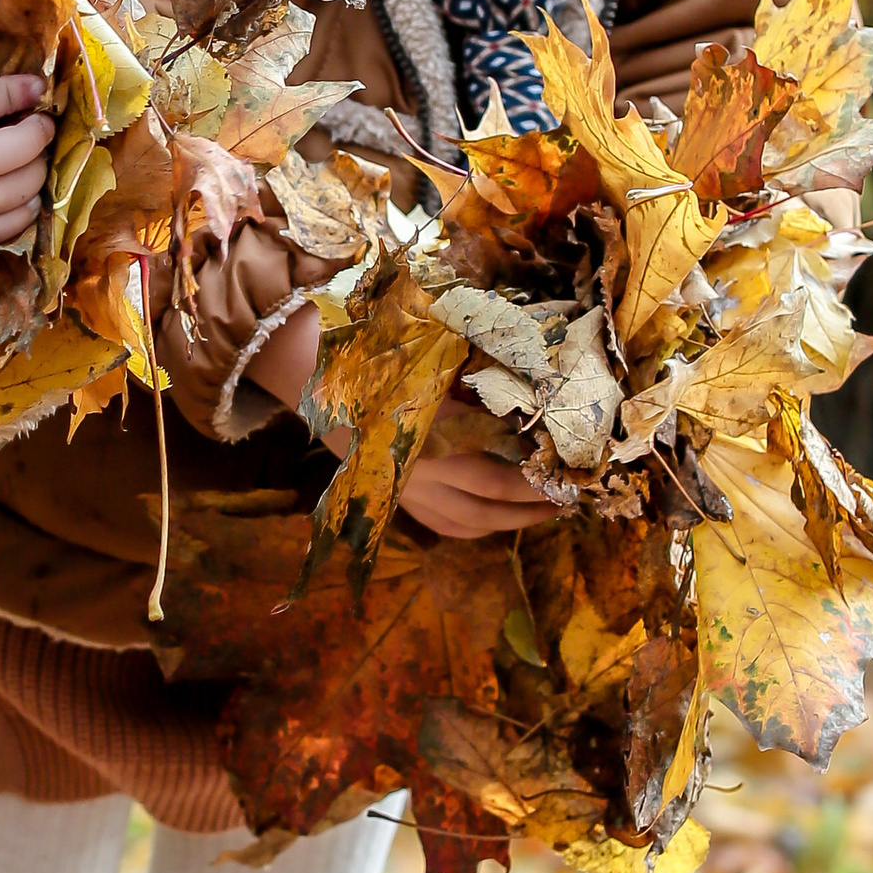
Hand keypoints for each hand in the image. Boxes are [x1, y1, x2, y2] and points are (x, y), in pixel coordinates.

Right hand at [257, 305, 561, 537]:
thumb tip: (534, 386)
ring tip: (543, 514)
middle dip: (533, 504)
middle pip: (489, 501)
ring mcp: (399, 485)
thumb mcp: (431, 351)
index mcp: (432, 432)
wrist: (302, 361)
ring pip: (465, 522)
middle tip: (570, 500)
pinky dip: (471, 528)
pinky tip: (493, 521)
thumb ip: (477, 374)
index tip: (569, 473)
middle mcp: (417, 469)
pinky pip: (437, 523)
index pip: (497, 471)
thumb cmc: (372, 345)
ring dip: (509, 523)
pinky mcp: (387, 491)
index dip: (535, 479)